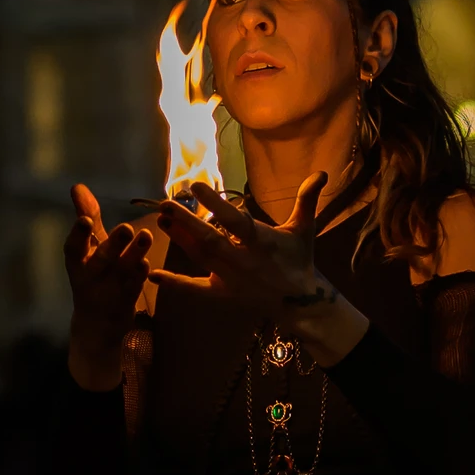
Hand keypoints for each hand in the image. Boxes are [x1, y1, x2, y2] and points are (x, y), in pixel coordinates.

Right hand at [64, 183, 152, 349]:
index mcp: (77, 263)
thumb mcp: (87, 249)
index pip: (72, 248)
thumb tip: (77, 186)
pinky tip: (147, 263)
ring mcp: (108, 292)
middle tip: (126, 228)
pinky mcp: (125, 302)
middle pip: (101, 260)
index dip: (77, 235)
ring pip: (121, 272)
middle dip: (113, 245)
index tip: (85, 220)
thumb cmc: (93, 276)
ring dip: (133, 254)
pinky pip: (134, 286)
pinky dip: (140, 275)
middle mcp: (90, 277)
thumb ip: (87, 216)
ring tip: (145, 236)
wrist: (96, 326)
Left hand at [147, 172, 328, 315]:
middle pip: (211, 241)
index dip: (216, 205)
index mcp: (263, 242)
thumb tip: (321, 173)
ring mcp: (231, 279)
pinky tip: (153, 274)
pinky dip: (175, 283)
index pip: (236, 222)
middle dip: (187, 223)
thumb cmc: (298, 258)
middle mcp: (244, 261)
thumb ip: (307, 200)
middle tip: (166, 204)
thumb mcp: (304, 229)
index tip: (196, 186)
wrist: (299, 301)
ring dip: (180, 239)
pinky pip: (196, 289)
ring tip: (162, 219)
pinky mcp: (222, 294)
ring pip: (201, 257)